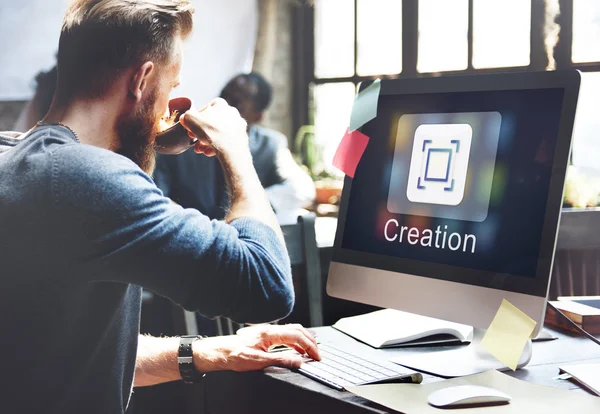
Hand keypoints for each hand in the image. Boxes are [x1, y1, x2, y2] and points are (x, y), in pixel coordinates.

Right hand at [179, 98, 248, 157]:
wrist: (231, 149)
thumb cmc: (211, 131)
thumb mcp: (190, 119)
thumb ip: (186, 116)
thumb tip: (185, 118)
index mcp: (220, 104)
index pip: (205, 109)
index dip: (195, 119)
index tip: (190, 128)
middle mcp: (232, 112)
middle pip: (212, 123)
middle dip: (201, 133)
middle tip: (194, 141)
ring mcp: (238, 126)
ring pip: (219, 133)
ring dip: (207, 142)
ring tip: (200, 149)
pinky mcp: (242, 138)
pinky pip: (226, 141)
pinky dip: (217, 147)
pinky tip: (209, 153)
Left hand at [193, 324, 319, 372]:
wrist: (219, 352)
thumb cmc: (234, 355)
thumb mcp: (258, 361)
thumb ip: (280, 360)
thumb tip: (298, 361)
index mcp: (269, 333)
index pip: (297, 336)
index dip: (309, 346)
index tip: (316, 356)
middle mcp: (269, 329)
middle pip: (297, 329)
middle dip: (310, 341)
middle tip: (317, 354)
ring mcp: (267, 330)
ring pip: (292, 330)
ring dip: (303, 339)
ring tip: (311, 351)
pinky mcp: (265, 335)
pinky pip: (285, 334)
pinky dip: (295, 340)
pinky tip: (296, 348)